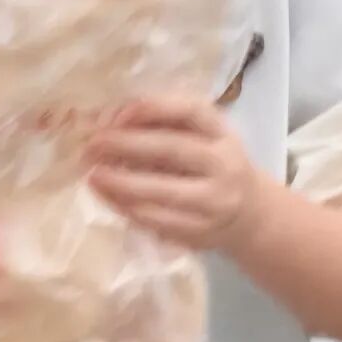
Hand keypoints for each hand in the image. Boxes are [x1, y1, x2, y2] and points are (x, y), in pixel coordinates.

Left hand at [87, 95, 261, 253]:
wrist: (249, 214)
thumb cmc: (213, 162)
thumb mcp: (204, 135)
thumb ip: (167, 123)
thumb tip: (113, 118)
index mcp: (221, 132)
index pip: (190, 111)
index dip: (153, 108)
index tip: (117, 113)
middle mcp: (223, 164)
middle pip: (173, 149)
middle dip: (127, 144)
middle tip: (92, 144)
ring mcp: (213, 202)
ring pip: (162, 191)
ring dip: (121, 182)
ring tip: (91, 174)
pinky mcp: (200, 233)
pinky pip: (157, 221)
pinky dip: (127, 208)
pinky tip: (107, 196)